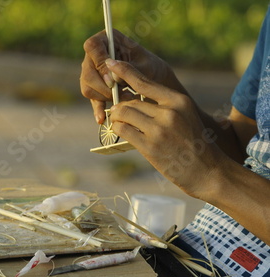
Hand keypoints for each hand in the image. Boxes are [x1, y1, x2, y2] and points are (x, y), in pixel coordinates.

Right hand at [80, 30, 184, 123]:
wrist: (154, 83)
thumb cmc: (152, 68)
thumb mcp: (145, 66)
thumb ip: (129, 69)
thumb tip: (111, 74)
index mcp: (107, 39)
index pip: (92, 46)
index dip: (99, 62)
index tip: (113, 78)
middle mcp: (95, 55)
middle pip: (87, 71)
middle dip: (103, 86)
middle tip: (120, 92)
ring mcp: (93, 72)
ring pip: (87, 87)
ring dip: (105, 97)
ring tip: (126, 98)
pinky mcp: (95, 89)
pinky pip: (92, 99)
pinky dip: (98, 109)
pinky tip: (102, 118)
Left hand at [105, 59, 224, 198]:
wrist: (208, 171)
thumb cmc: (194, 143)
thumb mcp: (184, 117)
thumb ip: (163, 106)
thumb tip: (133, 100)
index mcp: (178, 101)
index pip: (144, 82)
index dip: (125, 71)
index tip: (111, 63)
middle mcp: (168, 113)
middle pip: (129, 102)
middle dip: (119, 106)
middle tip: (117, 111)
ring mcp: (158, 130)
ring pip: (123, 114)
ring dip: (117, 118)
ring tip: (119, 122)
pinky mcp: (149, 147)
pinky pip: (123, 130)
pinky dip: (118, 129)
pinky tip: (121, 131)